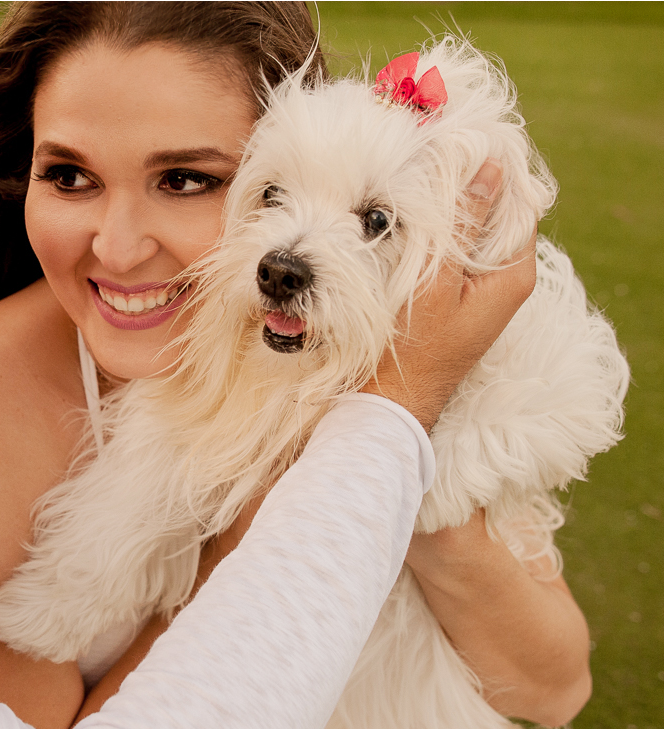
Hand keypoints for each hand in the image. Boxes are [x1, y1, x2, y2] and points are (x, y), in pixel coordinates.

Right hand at [364, 160, 536, 430]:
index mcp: (513, 277)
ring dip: (449, 209)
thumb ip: (464, 225)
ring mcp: (480, 292)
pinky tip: (409, 219)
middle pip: (497, 216)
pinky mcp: (455, 299)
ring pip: (473, 233)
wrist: (387, 403)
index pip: (520, 204)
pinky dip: (438, 233)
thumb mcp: (436, 281)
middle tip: (432, 158)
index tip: (460, 145)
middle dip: (469, 187)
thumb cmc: (411, 349)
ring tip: (416, 181)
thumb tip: (489, 168)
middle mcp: (504, 283)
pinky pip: (455, 253)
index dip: (495, 172)